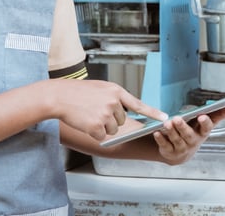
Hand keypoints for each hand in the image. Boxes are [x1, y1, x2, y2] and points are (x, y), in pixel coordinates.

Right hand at [48, 80, 165, 140]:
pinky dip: (94, 133)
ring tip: (89, 116)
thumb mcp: (99, 88)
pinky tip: (85, 123)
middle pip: (122, 120)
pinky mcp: (97, 126)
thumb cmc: (76, 92)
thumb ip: (113, 97)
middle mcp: (114, 102)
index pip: (138, 104)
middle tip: (95, 112)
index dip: (153, 112)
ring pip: (113, 130)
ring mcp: (106, 114)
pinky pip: (102, 136)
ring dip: (103, 127)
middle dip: (111, 120)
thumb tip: (121, 110)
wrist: (59, 96)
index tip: (165, 118)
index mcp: (116, 91)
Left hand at [150, 103, 224, 164]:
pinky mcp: (170, 152)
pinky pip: (165, 146)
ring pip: (177, 140)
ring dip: (171, 131)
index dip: (205, 123)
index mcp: (202, 132)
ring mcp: (182, 148)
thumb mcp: (205, 123)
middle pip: (189, 135)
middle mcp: (193, 141)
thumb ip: (218, 113)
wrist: (179, 154)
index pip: (207, 127)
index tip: (202, 117)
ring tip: (167, 123)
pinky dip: (161, 139)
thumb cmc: (194, 132)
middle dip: (183, 127)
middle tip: (178, 119)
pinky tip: (157, 132)